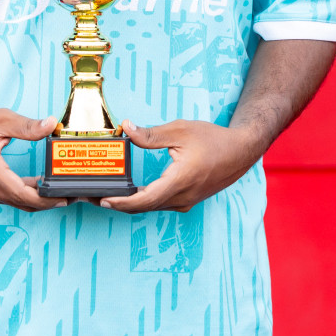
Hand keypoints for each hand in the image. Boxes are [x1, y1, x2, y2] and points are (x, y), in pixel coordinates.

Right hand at [0, 109, 65, 212]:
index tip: (64, 196)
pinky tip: (37, 187)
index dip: (46, 199)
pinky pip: (7, 198)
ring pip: (14, 203)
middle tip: (69, 196)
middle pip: (21, 203)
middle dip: (47, 201)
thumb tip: (51, 125)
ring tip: (57, 192)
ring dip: (36, 200)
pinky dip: (23, 196)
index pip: (22, 194)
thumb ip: (27, 126)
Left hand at [100, 120, 262, 213]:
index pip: (145, 200)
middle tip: (94, 197)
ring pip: (152, 207)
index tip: (103, 200)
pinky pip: (161, 204)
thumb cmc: (214, 140)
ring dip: (130, 204)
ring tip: (108, 195)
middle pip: (144, 207)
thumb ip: (151, 134)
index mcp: (180, 181)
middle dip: (118, 204)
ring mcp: (186, 201)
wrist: (241, 152)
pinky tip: (132, 193)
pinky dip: (144, 200)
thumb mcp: (180, 131)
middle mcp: (182, 197)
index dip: (121, 203)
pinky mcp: (187, 199)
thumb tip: (127, 128)